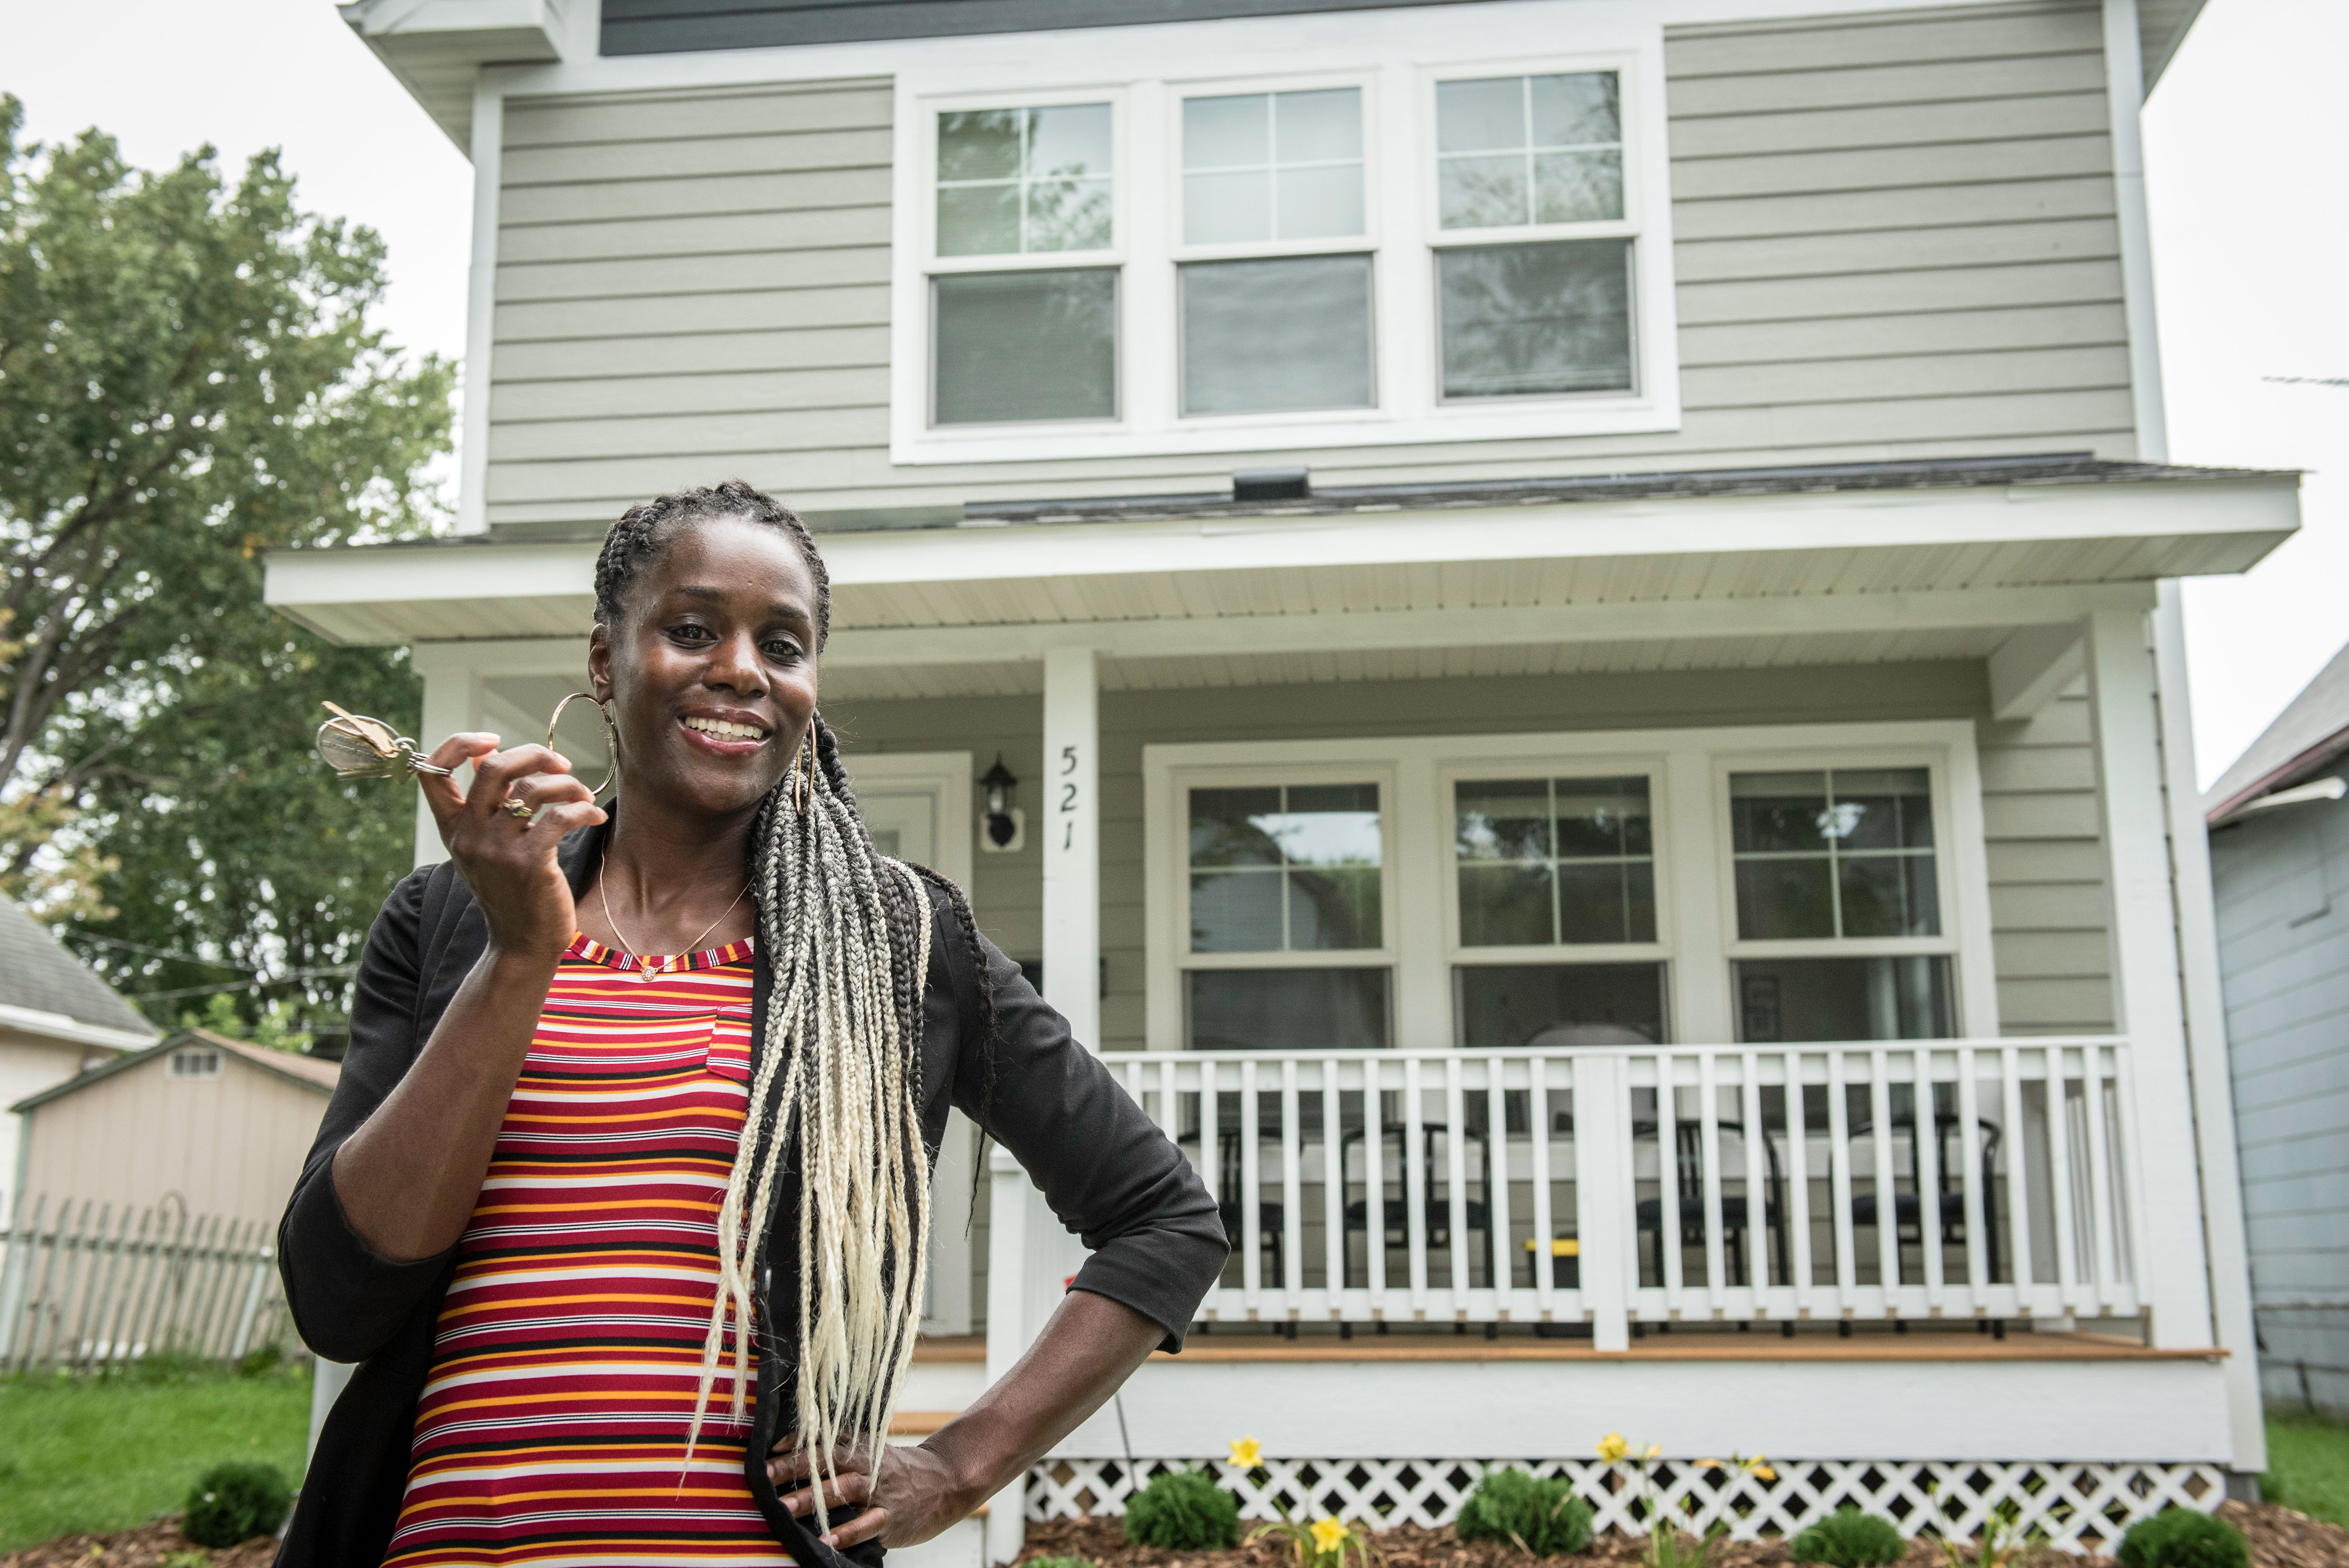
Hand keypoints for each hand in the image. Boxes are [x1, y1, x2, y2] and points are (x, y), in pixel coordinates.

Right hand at [417, 732, 605, 961]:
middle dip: (533, 755)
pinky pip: (560, 817)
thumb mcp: (485, 846)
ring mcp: (497, 850)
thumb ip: (485, 802)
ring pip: (532, 789)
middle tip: (560, 764)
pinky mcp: (530, 863)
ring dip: (567, 784)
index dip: (457, 745)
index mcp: (454, 828)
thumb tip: (485, 753)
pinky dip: (585, 808)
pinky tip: (596, 816)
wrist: (521, 944)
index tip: (492, 739)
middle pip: (492, 769)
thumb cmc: (510, 890)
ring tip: (583, 796)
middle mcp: (470, 836)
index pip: (433, 773)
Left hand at [768, 1434, 977, 1549]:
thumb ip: (837, 1450)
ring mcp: (878, 1491)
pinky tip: (827, 1541)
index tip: (766, 1449)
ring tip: (785, 1509)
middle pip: (826, 1463)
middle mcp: (865, 1466)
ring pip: (842, 1492)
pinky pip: (866, 1525)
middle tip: (763, 1476)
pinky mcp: (891, 1516)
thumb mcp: (870, 1451)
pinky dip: (847, 1533)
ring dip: (813, 1500)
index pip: (821, 1441)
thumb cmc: (896, 1470)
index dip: (794, 1444)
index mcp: (857, 1448)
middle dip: (793, 1469)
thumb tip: (789, 1451)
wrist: (946, 1481)